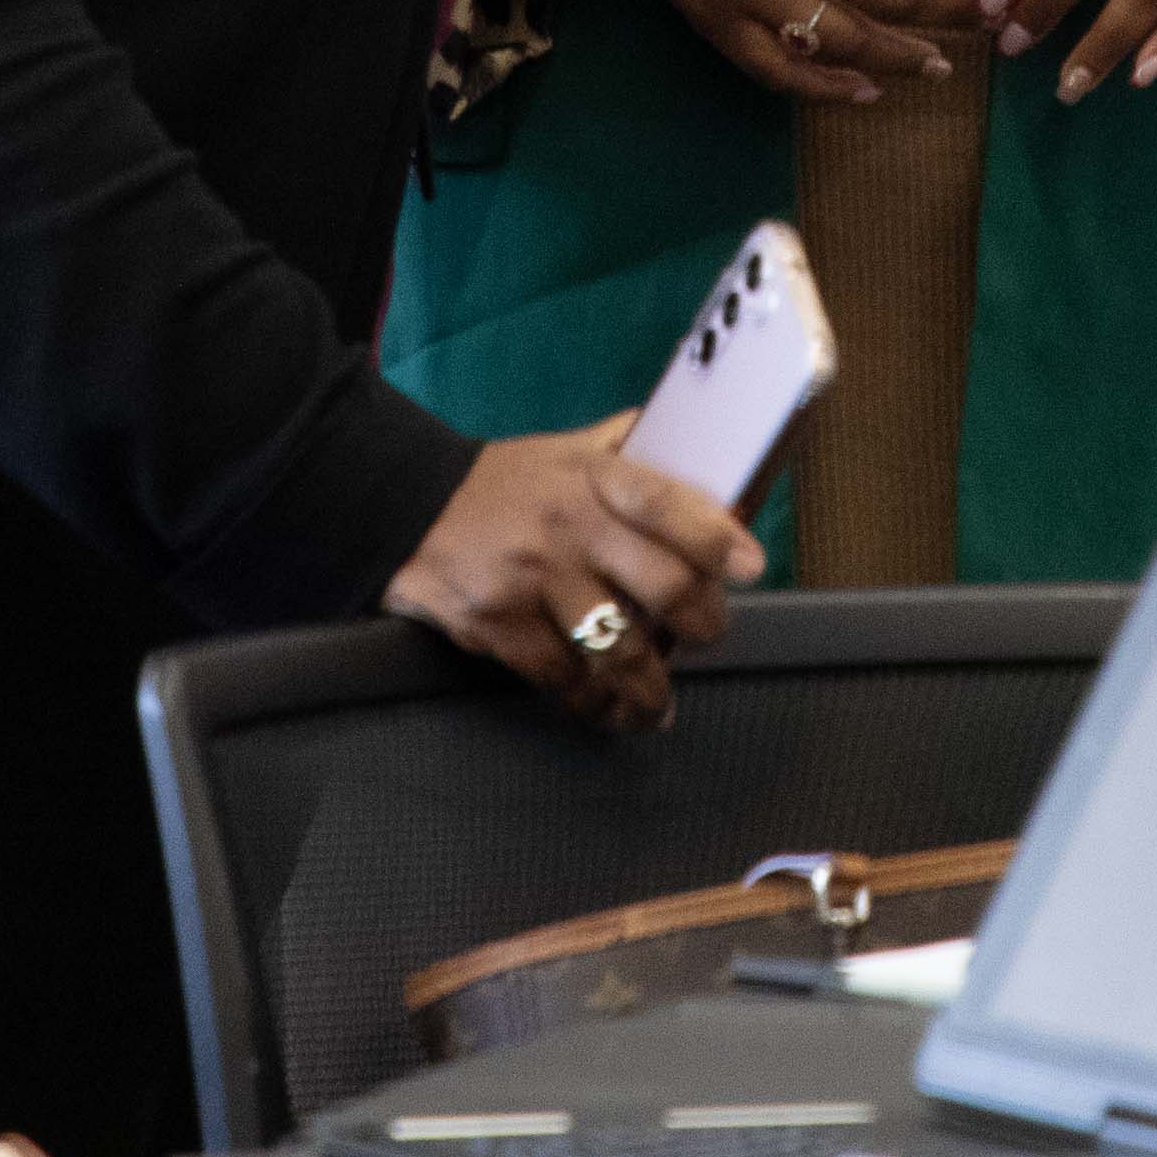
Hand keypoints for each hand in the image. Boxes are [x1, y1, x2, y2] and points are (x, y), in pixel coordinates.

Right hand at [387, 416, 759, 730]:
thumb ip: (630, 451)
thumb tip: (703, 447)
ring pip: (616, 649)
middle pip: (659, 585)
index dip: (713, 535)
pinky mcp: (498, 625)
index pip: (666, 500)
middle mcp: (568, 525)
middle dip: (701, 623)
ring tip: (660, 705)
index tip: (750, 565)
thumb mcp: (567, 449)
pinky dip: (592, 702)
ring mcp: (533, 579)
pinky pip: (562, 677)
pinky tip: (606, 710)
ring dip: (650, 689)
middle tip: (708, 635)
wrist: (405, 503)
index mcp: (593, 476)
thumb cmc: (505, 481)